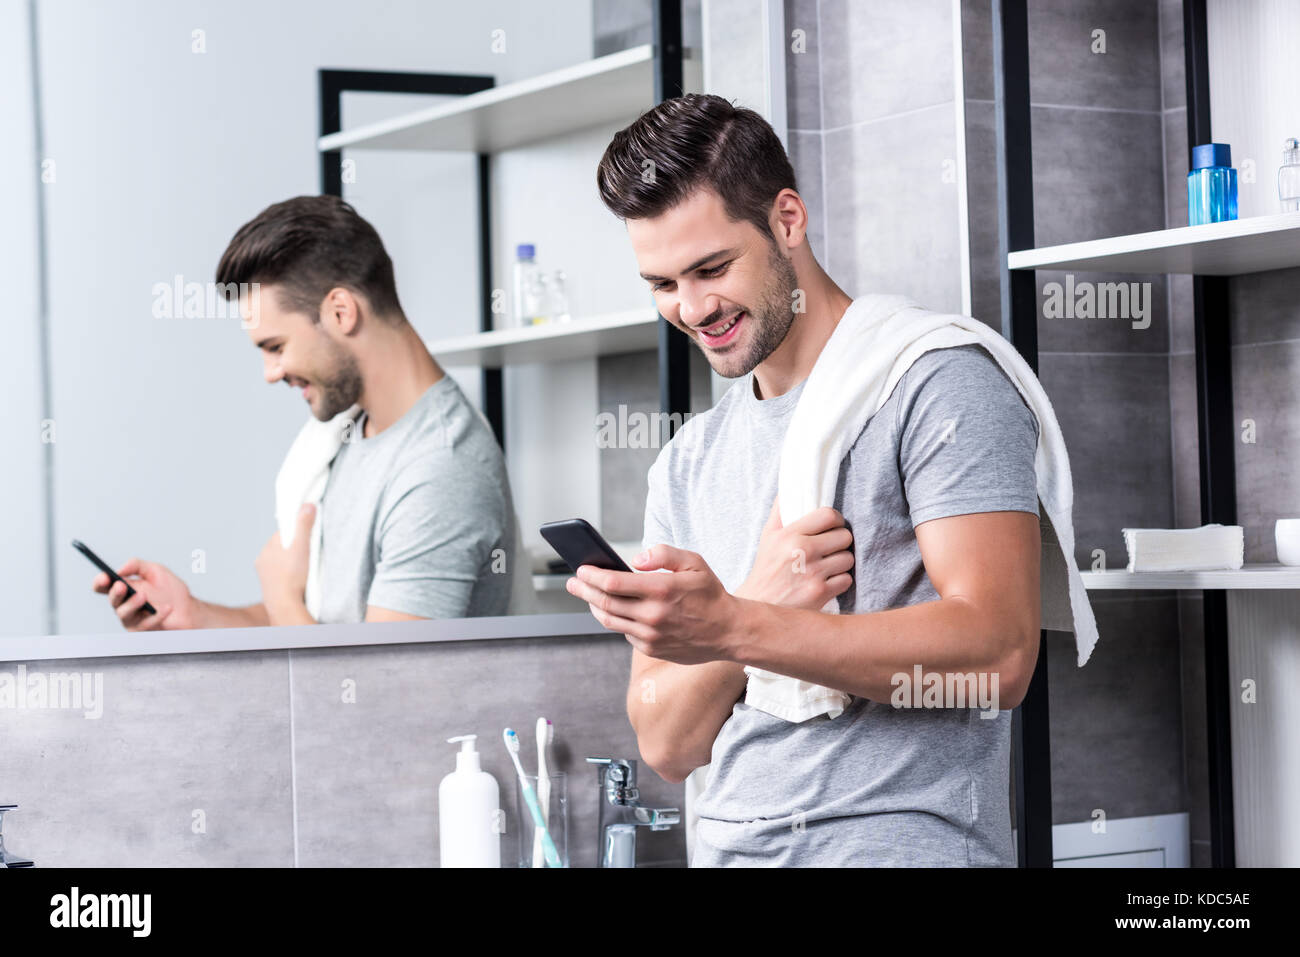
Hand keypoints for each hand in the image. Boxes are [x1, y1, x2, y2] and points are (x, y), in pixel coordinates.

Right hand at [92, 559, 196, 630]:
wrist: (188, 608)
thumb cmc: (169, 590)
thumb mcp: (155, 570)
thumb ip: (136, 565)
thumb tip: (119, 570)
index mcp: (123, 588)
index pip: (104, 586)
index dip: (100, 582)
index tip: (104, 577)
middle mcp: (123, 604)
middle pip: (112, 600)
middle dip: (115, 592)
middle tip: (121, 585)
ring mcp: (132, 618)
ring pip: (124, 614)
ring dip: (132, 604)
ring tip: (143, 596)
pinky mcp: (143, 630)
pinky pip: (146, 624)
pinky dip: (157, 615)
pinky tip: (167, 608)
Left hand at [255, 504, 314, 615]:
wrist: (284, 605)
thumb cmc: (292, 577)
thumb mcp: (303, 546)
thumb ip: (304, 525)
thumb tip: (307, 506)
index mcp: (270, 546)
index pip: (284, 531)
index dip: (297, 532)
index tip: (308, 536)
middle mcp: (263, 558)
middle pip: (283, 546)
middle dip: (294, 548)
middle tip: (308, 554)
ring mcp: (264, 573)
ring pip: (280, 560)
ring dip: (290, 562)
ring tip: (303, 570)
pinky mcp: (268, 585)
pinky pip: (278, 574)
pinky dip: (287, 574)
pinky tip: (296, 580)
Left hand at [566, 545, 741, 664]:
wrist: (729, 631)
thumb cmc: (710, 593)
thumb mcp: (693, 562)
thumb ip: (663, 554)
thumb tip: (635, 559)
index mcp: (662, 589)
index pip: (613, 582)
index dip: (592, 575)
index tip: (581, 569)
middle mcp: (653, 615)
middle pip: (605, 603)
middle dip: (584, 590)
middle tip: (572, 583)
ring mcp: (651, 635)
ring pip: (610, 621)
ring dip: (594, 607)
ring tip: (587, 596)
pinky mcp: (652, 649)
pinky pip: (625, 633)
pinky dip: (615, 621)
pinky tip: (612, 611)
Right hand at [734, 497, 853, 609]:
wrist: (758, 605)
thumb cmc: (766, 568)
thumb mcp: (768, 536)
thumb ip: (780, 511)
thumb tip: (790, 487)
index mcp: (790, 534)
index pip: (828, 515)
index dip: (836, 519)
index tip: (832, 526)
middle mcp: (802, 552)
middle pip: (844, 536)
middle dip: (840, 542)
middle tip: (831, 547)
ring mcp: (813, 573)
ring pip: (848, 559)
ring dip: (841, 562)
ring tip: (828, 565)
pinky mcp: (820, 593)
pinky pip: (846, 580)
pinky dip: (839, 581)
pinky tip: (826, 581)